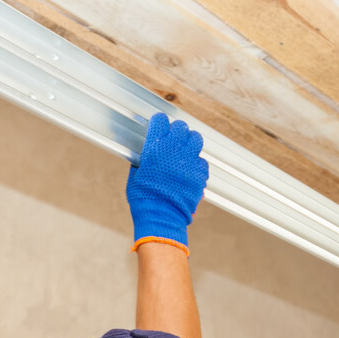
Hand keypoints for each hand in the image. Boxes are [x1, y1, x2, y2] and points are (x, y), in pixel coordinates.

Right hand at [126, 112, 208, 254]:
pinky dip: (196, 163)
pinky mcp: (200, 174)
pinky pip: (202, 161)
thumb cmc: (144, 198)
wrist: (161, 216)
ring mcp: (190, 161)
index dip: (159, 122)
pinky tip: (189, 169)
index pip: (161, 121)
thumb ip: (142, 160)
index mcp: (155, 148)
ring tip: (185, 149)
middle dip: (176, 130)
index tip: (159, 124)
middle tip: (173, 137)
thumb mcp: (136, 175)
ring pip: (196, 139)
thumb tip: (144, 154)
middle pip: (181, 127)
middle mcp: (174, 150)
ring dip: (190, 141)